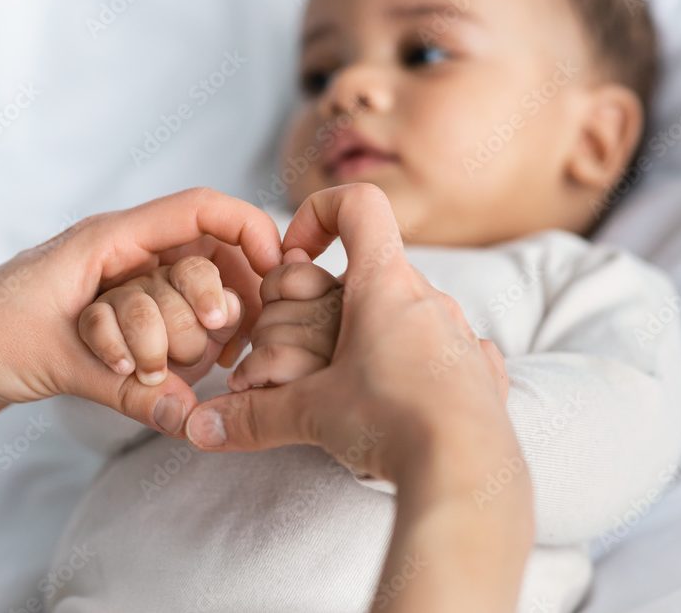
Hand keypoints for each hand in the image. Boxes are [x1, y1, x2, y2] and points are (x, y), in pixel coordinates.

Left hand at [0, 188, 279, 433]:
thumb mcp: (59, 359)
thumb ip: (131, 389)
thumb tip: (192, 417)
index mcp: (110, 240)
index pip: (200, 210)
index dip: (250, 230)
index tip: (278, 272)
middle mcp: (119, 260)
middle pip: (205, 258)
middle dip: (224, 298)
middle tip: (231, 340)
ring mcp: (115, 293)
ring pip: (186, 298)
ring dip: (193, 333)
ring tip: (188, 367)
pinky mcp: (107, 325)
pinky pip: (162, 330)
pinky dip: (173, 354)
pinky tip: (170, 383)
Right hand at [187, 184, 511, 483]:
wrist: (468, 473)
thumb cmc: (393, 423)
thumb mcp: (310, 415)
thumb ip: (251, 415)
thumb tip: (201, 426)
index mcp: (384, 285)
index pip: (358, 206)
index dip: (319, 214)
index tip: (295, 258)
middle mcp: (427, 298)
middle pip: (368, 273)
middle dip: (325, 305)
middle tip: (302, 352)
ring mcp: (459, 333)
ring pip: (405, 313)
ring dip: (368, 337)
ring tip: (349, 388)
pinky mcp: (479, 371)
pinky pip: (440, 351)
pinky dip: (412, 367)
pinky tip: (401, 405)